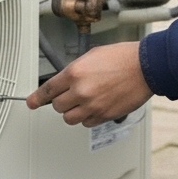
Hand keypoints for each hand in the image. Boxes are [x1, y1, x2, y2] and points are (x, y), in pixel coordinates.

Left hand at [26, 42, 153, 126]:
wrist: (145, 67)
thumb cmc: (123, 58)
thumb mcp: (92, 55)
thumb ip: (75, 69)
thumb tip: (66, 80)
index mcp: (75, 72)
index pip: (48, 90)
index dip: (37, 98)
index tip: (31, 102)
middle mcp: (81, 91)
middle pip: (57, 107)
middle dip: (61, 101)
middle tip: (70, 95)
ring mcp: (93, 106)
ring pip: (70, 119)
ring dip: (73, 112)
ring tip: (83, 102)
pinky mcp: (104, 115)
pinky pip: (87, 123)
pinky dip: (88, 117)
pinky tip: (96, 106)